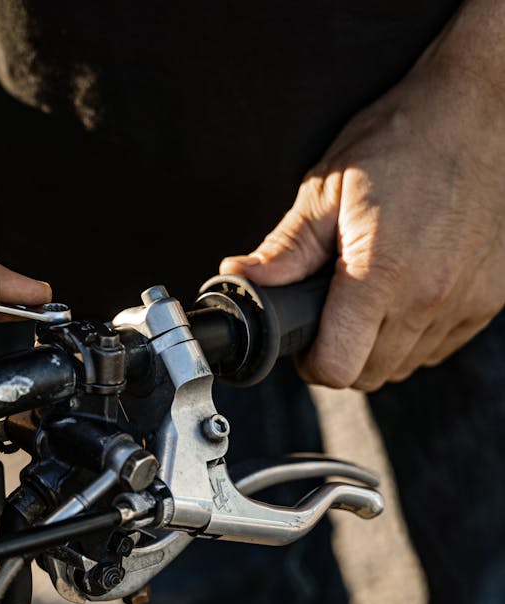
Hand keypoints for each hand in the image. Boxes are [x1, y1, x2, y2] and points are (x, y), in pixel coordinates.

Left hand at [220, 12, 504, 390]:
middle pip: (369, 375)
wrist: (482, 110)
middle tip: (329, 319)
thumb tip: (240, 277)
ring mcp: (466, 301)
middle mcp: (430, 297)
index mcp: (381, 272)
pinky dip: (414, 336)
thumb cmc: (404, 139)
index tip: (304, 342)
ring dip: (377, 348)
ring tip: (367, 301)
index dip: (311, 363)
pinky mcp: (491, 298)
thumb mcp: (327, 188)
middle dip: (340, 356)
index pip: (338, 367)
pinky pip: (440, 347)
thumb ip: (285, 248)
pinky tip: (403, 297)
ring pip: (405, 365)